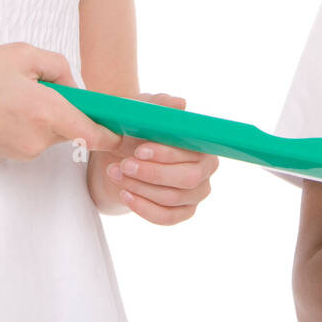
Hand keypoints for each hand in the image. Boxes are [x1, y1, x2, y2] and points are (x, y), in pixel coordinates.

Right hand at [0, 42, 124, 160]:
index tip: (121, 125)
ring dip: (46, 114)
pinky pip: (34, 137)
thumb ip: (59, 67)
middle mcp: (39, 137)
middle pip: (74, 127)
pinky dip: (29, 123)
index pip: (93, 133)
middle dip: (69, 109)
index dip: (112, 132)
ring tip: (12, 93)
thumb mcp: (22, 53)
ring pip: (53, 132)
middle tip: (41, 84)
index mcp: (46, 110)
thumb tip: (75, 87)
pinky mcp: (10, 156)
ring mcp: (24, 151)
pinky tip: (3, 107)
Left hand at [104, 93, 217, 224]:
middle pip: (187, 179)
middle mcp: (206, 170)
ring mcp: (196, 194)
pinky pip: (166, 217)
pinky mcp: (182, 212)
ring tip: (116, 174)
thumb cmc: (139, 128)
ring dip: (141, 188)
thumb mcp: (144, 111)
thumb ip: (161, 105)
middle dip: (153, 174)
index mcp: (203, 143)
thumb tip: (180, 104)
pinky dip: (143, 208)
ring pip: (172, 198)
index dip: (166, 154)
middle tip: (125, 165)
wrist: (122, 153)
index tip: (139, 150)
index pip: (191, 153)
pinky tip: (125, 194)